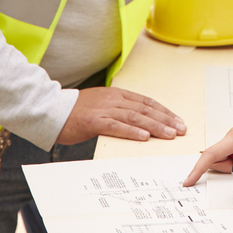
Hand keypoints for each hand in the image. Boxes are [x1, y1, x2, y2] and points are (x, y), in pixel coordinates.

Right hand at [56, 87, 186, 144]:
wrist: (51, 110)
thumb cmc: (77, 112)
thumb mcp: (102, 105)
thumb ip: (119, 111)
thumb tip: (139, 124)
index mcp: (117, 94)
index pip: (147, 102)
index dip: (164, 111)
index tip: (178, 120)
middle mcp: (114, 99)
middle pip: (145, 109)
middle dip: (165, 120)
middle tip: (180, 129)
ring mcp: (104, 109)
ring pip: (135, 117)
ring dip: (155, 126)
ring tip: (169, 134)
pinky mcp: (94, 121)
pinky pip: (117, 126)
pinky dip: (132, 132)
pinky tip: (144, 137)